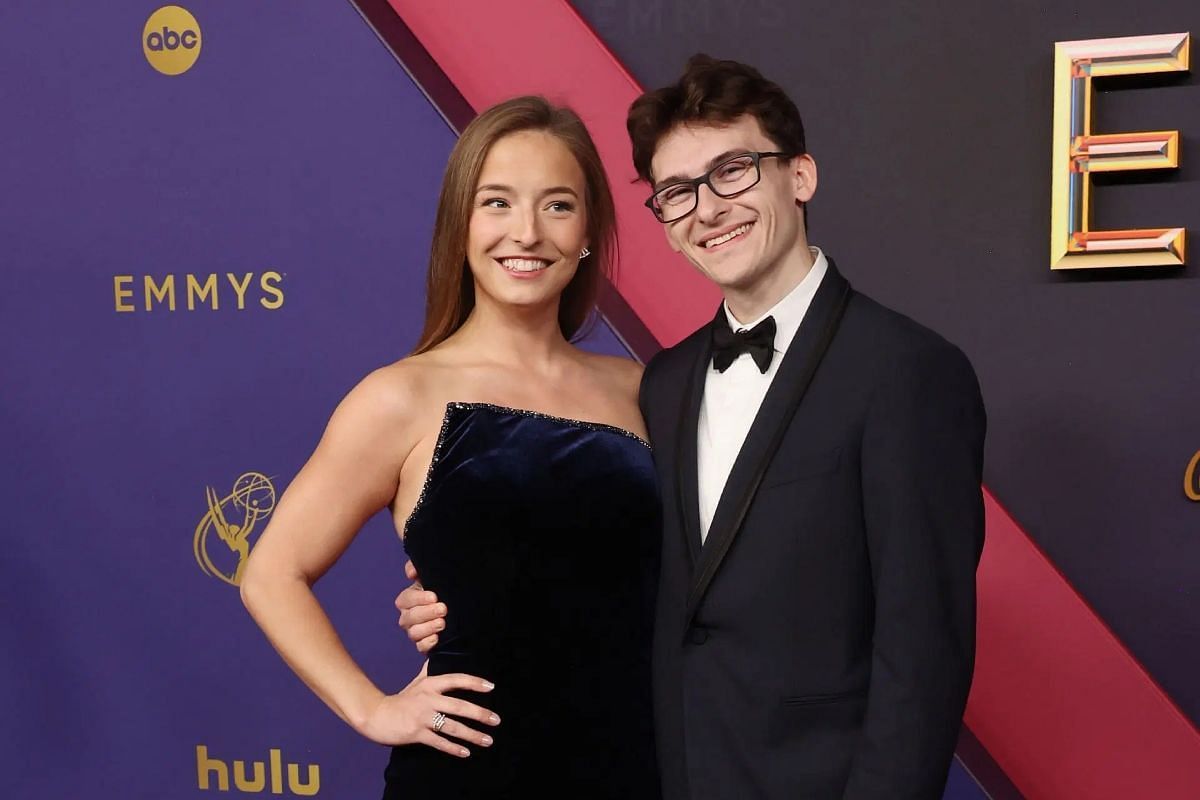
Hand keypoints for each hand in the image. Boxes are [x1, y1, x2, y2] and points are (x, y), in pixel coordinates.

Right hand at [359, 666, 499, 756]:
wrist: (377, 715)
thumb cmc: (401, 700)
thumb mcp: (417, 683)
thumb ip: (429, 671)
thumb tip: (437, 654)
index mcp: (430, 685)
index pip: (456, 680)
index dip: (474, 683)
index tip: (491, 687)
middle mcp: (428, 699)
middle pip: (459, 706)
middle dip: (480, 714)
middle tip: (496, 720)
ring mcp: (422, 717)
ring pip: (453, 727)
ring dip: (472, 735)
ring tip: (488, 740)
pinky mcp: (416, 733)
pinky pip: (439, 742)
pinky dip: (454, 748)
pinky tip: (466, 753)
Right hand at [396, 560, 445, 653]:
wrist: (458, 611)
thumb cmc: (441, 591)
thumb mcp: (432, 577)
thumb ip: (417, 568)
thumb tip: (410, 573)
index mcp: (408, 600)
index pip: (406, 599)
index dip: (419, 598)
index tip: (434, 596)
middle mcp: (408, 617)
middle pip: (409, 617)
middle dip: (427, 613)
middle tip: (443, 609)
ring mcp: (415, 632)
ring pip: (414, 633)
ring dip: (428, 628)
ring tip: (443, 623)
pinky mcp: (424, 645)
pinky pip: (421, 647)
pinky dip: (428, 643)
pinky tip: (437, 638)